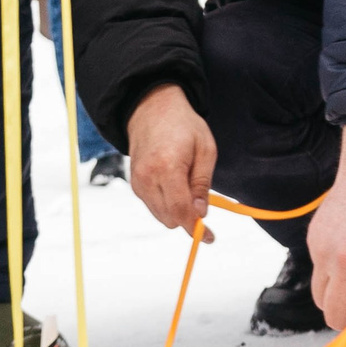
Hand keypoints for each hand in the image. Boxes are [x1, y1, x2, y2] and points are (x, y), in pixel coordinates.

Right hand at [125, 85, 216, 235]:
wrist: (152, 109)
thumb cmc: (183, 125)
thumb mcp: (205, 150)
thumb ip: (202, 184)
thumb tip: (200, 214)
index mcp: (167, 167)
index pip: (181, 211)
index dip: (196, 228)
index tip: (210, 237)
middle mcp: (147, 178)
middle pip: (170, 218)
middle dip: (188, 216)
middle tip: (201, 199)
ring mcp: (137, 182)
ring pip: (161, 216)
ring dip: (177, 210)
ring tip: (187, 184)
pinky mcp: (134, 184)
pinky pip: (153, 206)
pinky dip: (167, 203)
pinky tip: (174, 184)